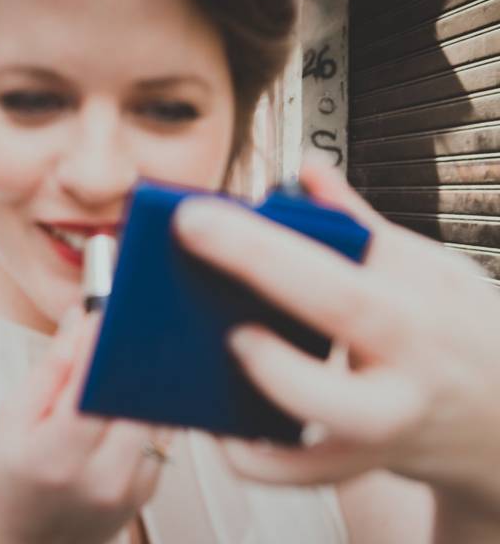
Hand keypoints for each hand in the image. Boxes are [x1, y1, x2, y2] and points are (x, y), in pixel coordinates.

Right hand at [0, 309, 170, 543]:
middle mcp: (101, 480)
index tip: (105, 314)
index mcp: (55, 460)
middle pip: (134, 400)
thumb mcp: (11, 419)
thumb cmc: (13, 475)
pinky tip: (134, 387)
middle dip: (131, 357)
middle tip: (126, 321)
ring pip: (155, 414)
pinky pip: (160, 434)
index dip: (100, 349)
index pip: (90, 393)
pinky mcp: (150, 489)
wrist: (28, 540)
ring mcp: (131, 489)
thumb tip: (81, 319)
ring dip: (146, 379)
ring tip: (132, 348)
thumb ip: (50, 369)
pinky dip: (148, 406)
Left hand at [174, 154, 499, 518]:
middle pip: (343, 309)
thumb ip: (361, 225)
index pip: (342, 254)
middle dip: (262, 268)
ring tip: (220, 342)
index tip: (194, 214)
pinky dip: (258, 457)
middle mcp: (408, 358)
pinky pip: (304, 474)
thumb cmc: (455, 335)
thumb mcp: (428, 272)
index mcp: (416, 301)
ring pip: (332, 410)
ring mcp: (389, 418)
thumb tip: (307, 172)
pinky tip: (220, 427)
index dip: (264, 237)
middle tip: (190, 253)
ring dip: (272, 375)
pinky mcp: (365, 462)